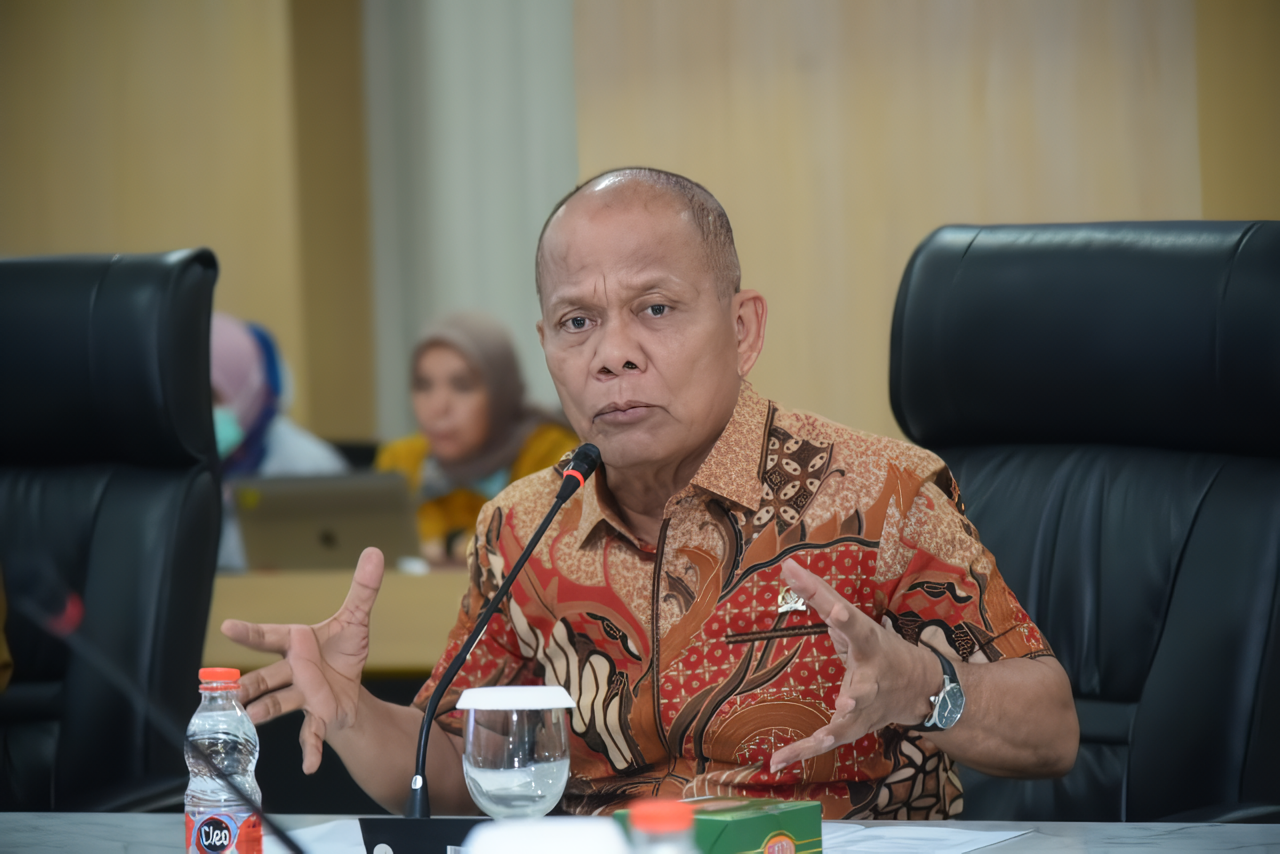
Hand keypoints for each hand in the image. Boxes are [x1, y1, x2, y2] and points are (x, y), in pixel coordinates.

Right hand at [221, 546, 384, 773]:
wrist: (349, 685)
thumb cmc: (342, 651)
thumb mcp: (356, 618)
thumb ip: (363, 588)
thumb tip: (374, 551)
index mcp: (297, 643)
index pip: (270, 636)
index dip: (249, 632)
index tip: (228, 627)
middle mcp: (294, 670)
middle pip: (266, 676)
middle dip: (249, 682)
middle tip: (228, 688)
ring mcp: (302, 695)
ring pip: (279, 703)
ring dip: (264, 711)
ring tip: (248, 718)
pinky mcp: (316, 715)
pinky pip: (311, 733)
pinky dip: (310, 749)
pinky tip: (309, 765)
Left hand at [769, 560, 940, 772]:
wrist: (921, 689)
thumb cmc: (879, 647)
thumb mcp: (854, 619)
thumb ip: (817, 593)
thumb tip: (786, 566)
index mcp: (870, 645)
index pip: (856, 627)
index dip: (845, 618)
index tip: (835, 610)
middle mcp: (872, 680)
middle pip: (864, 688)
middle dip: (856, 695)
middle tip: (847, 700)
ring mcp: (866, 709)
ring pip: (851, 722)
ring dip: (838, 729)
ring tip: (824, 735)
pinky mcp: (854, 728)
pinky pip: (827, 741)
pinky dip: (803, 751)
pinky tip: (778, 760)